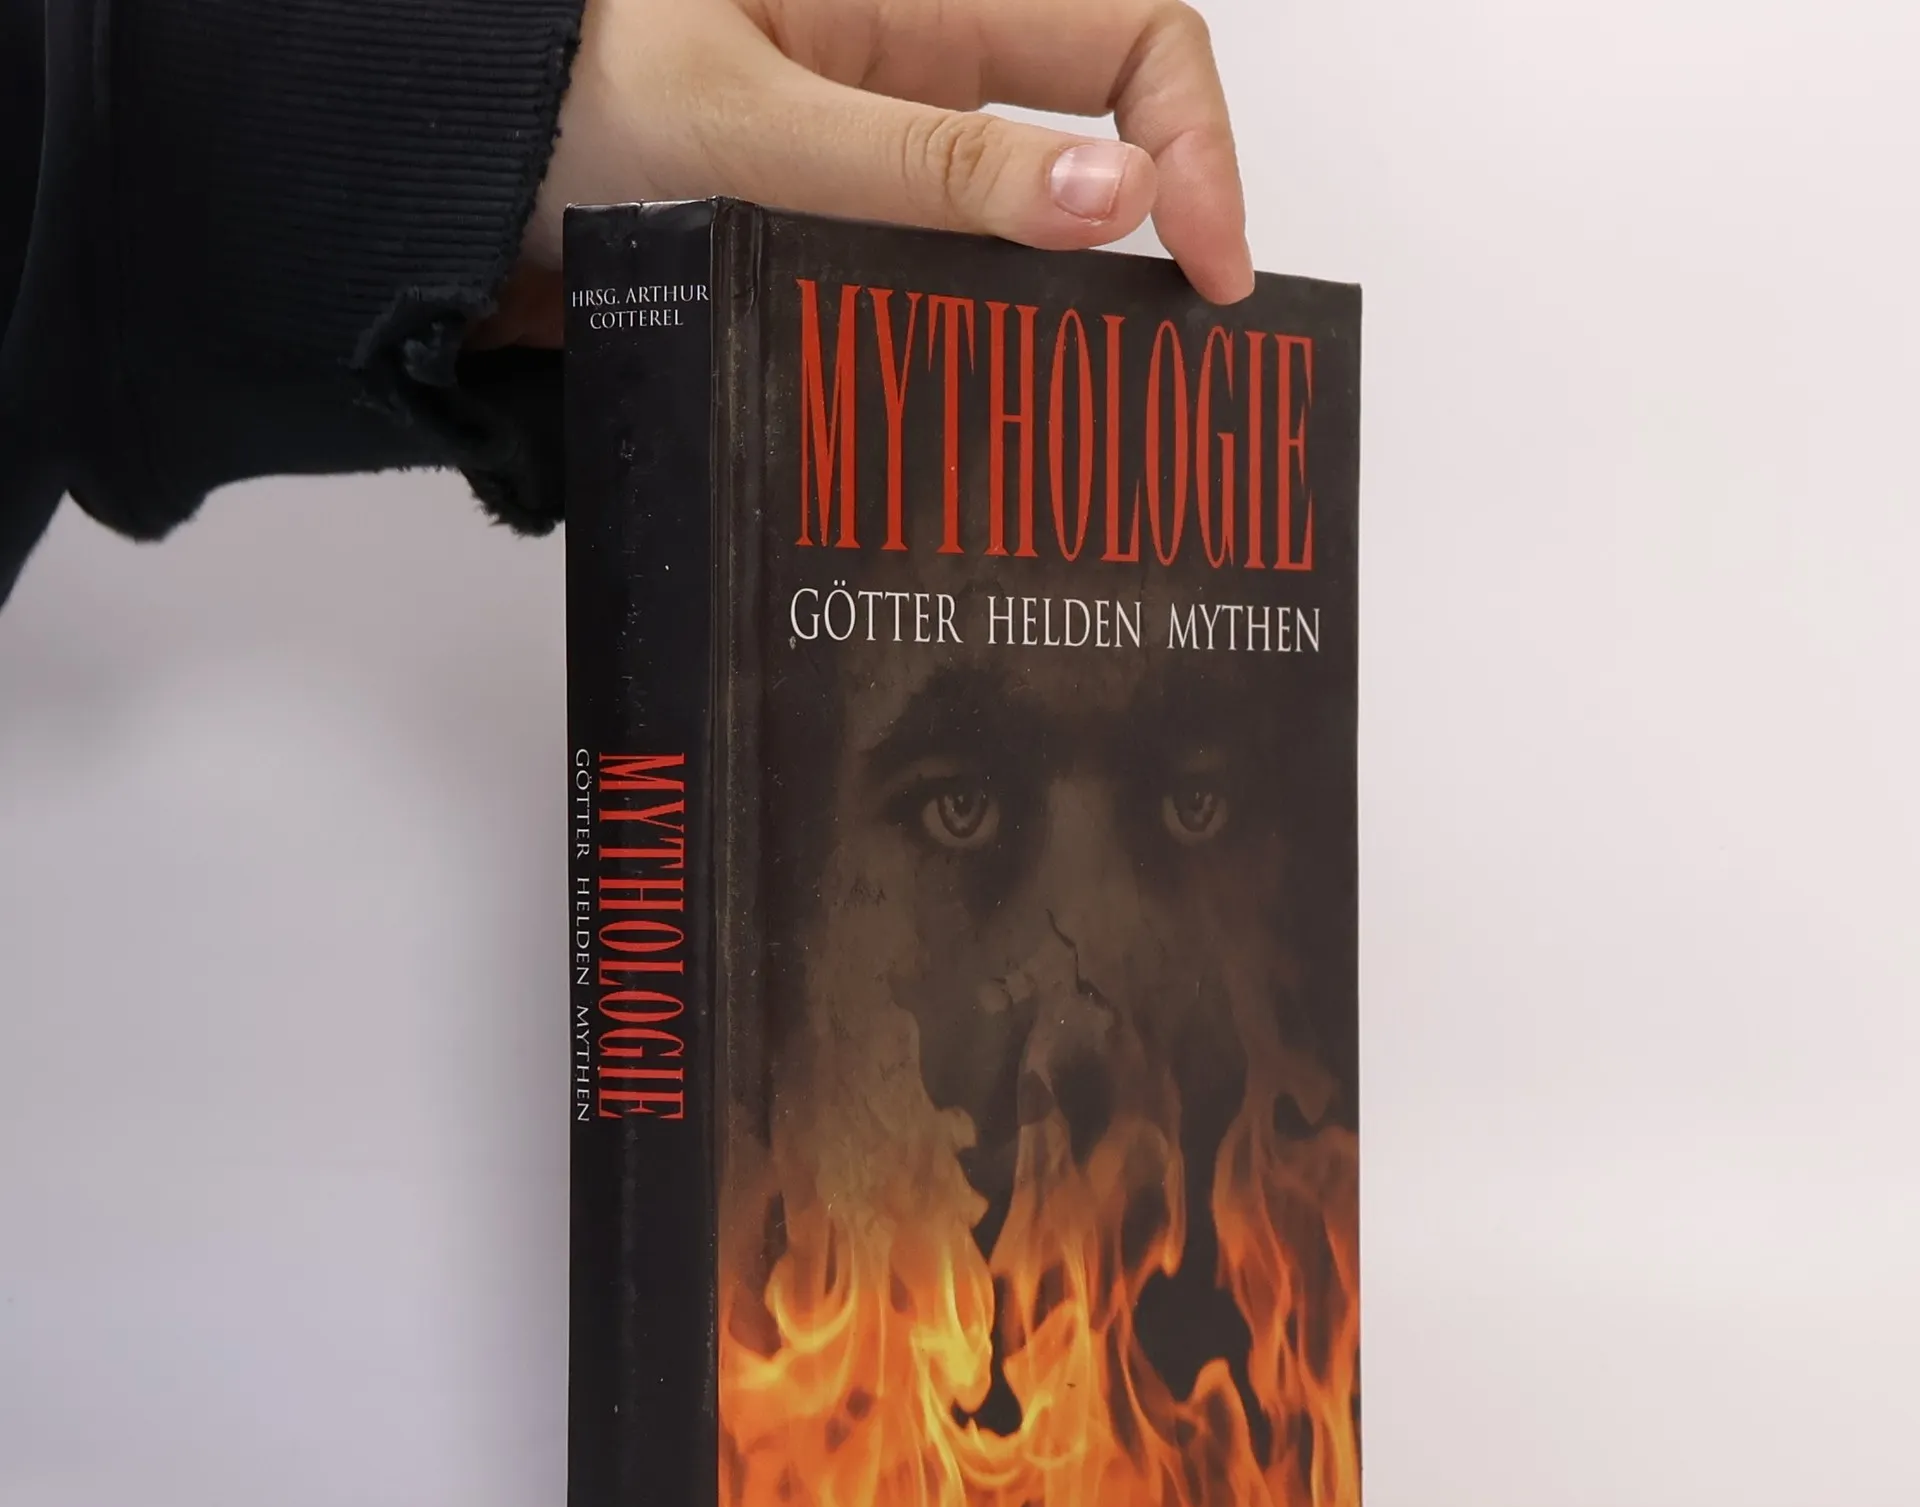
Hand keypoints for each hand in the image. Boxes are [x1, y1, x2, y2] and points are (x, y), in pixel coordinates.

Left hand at [479, 0, 1251, 346]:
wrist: (440, 158)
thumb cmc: (560, 95)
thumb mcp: (755, 131)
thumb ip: (934, 170)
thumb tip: (1114, 202)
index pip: (1134, 39)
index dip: (1198, 142)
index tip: (1210, 268)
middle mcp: (918, 65)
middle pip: (1103, 131)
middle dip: (1155, 234)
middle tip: (1162, 358)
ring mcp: (881, 151)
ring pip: (1029, 220)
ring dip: (1067, 302)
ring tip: (1081, 400)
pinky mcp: (839, 222)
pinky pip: (946, 271)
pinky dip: (980, 332)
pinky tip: (977, 393)